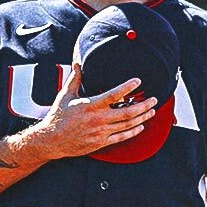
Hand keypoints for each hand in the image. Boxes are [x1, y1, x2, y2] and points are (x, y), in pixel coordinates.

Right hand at [8, 64, 157, 163]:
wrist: (51, 140)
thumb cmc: (58, 116)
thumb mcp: (65, 95)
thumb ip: (75, 78)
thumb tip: (78, 63)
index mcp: (91, 105)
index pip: (114, 94)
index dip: (128, 87)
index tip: (138, 81)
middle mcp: (98, 119)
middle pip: (127, 112)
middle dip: (143, 105)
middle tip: (154, 99)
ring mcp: (101, 132)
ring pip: (127, 125)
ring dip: (142, 117)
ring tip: (152, 110)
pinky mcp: (101, 143)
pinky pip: (121, 137)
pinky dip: (133, 132)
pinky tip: (141, 126)